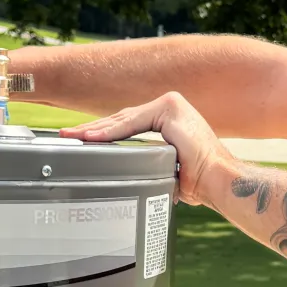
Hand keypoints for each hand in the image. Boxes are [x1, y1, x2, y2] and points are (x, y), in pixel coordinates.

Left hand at [60, 93, 233, 204]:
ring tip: (73, 136)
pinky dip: (110, 133)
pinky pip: (132, 124)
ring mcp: (170, 106)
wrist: (217, 180)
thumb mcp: (166, 167)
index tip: (83, 139)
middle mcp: (170, 107)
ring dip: (95, 130)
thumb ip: (149, 161)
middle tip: (69, 136)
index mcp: (170, 119)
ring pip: (124, 119)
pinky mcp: (169, 109)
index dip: (104, 132)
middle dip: (94, 129)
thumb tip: (128, 174)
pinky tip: (91, 138)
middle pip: (122, 119)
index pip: (129, 124)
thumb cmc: (199, 181)